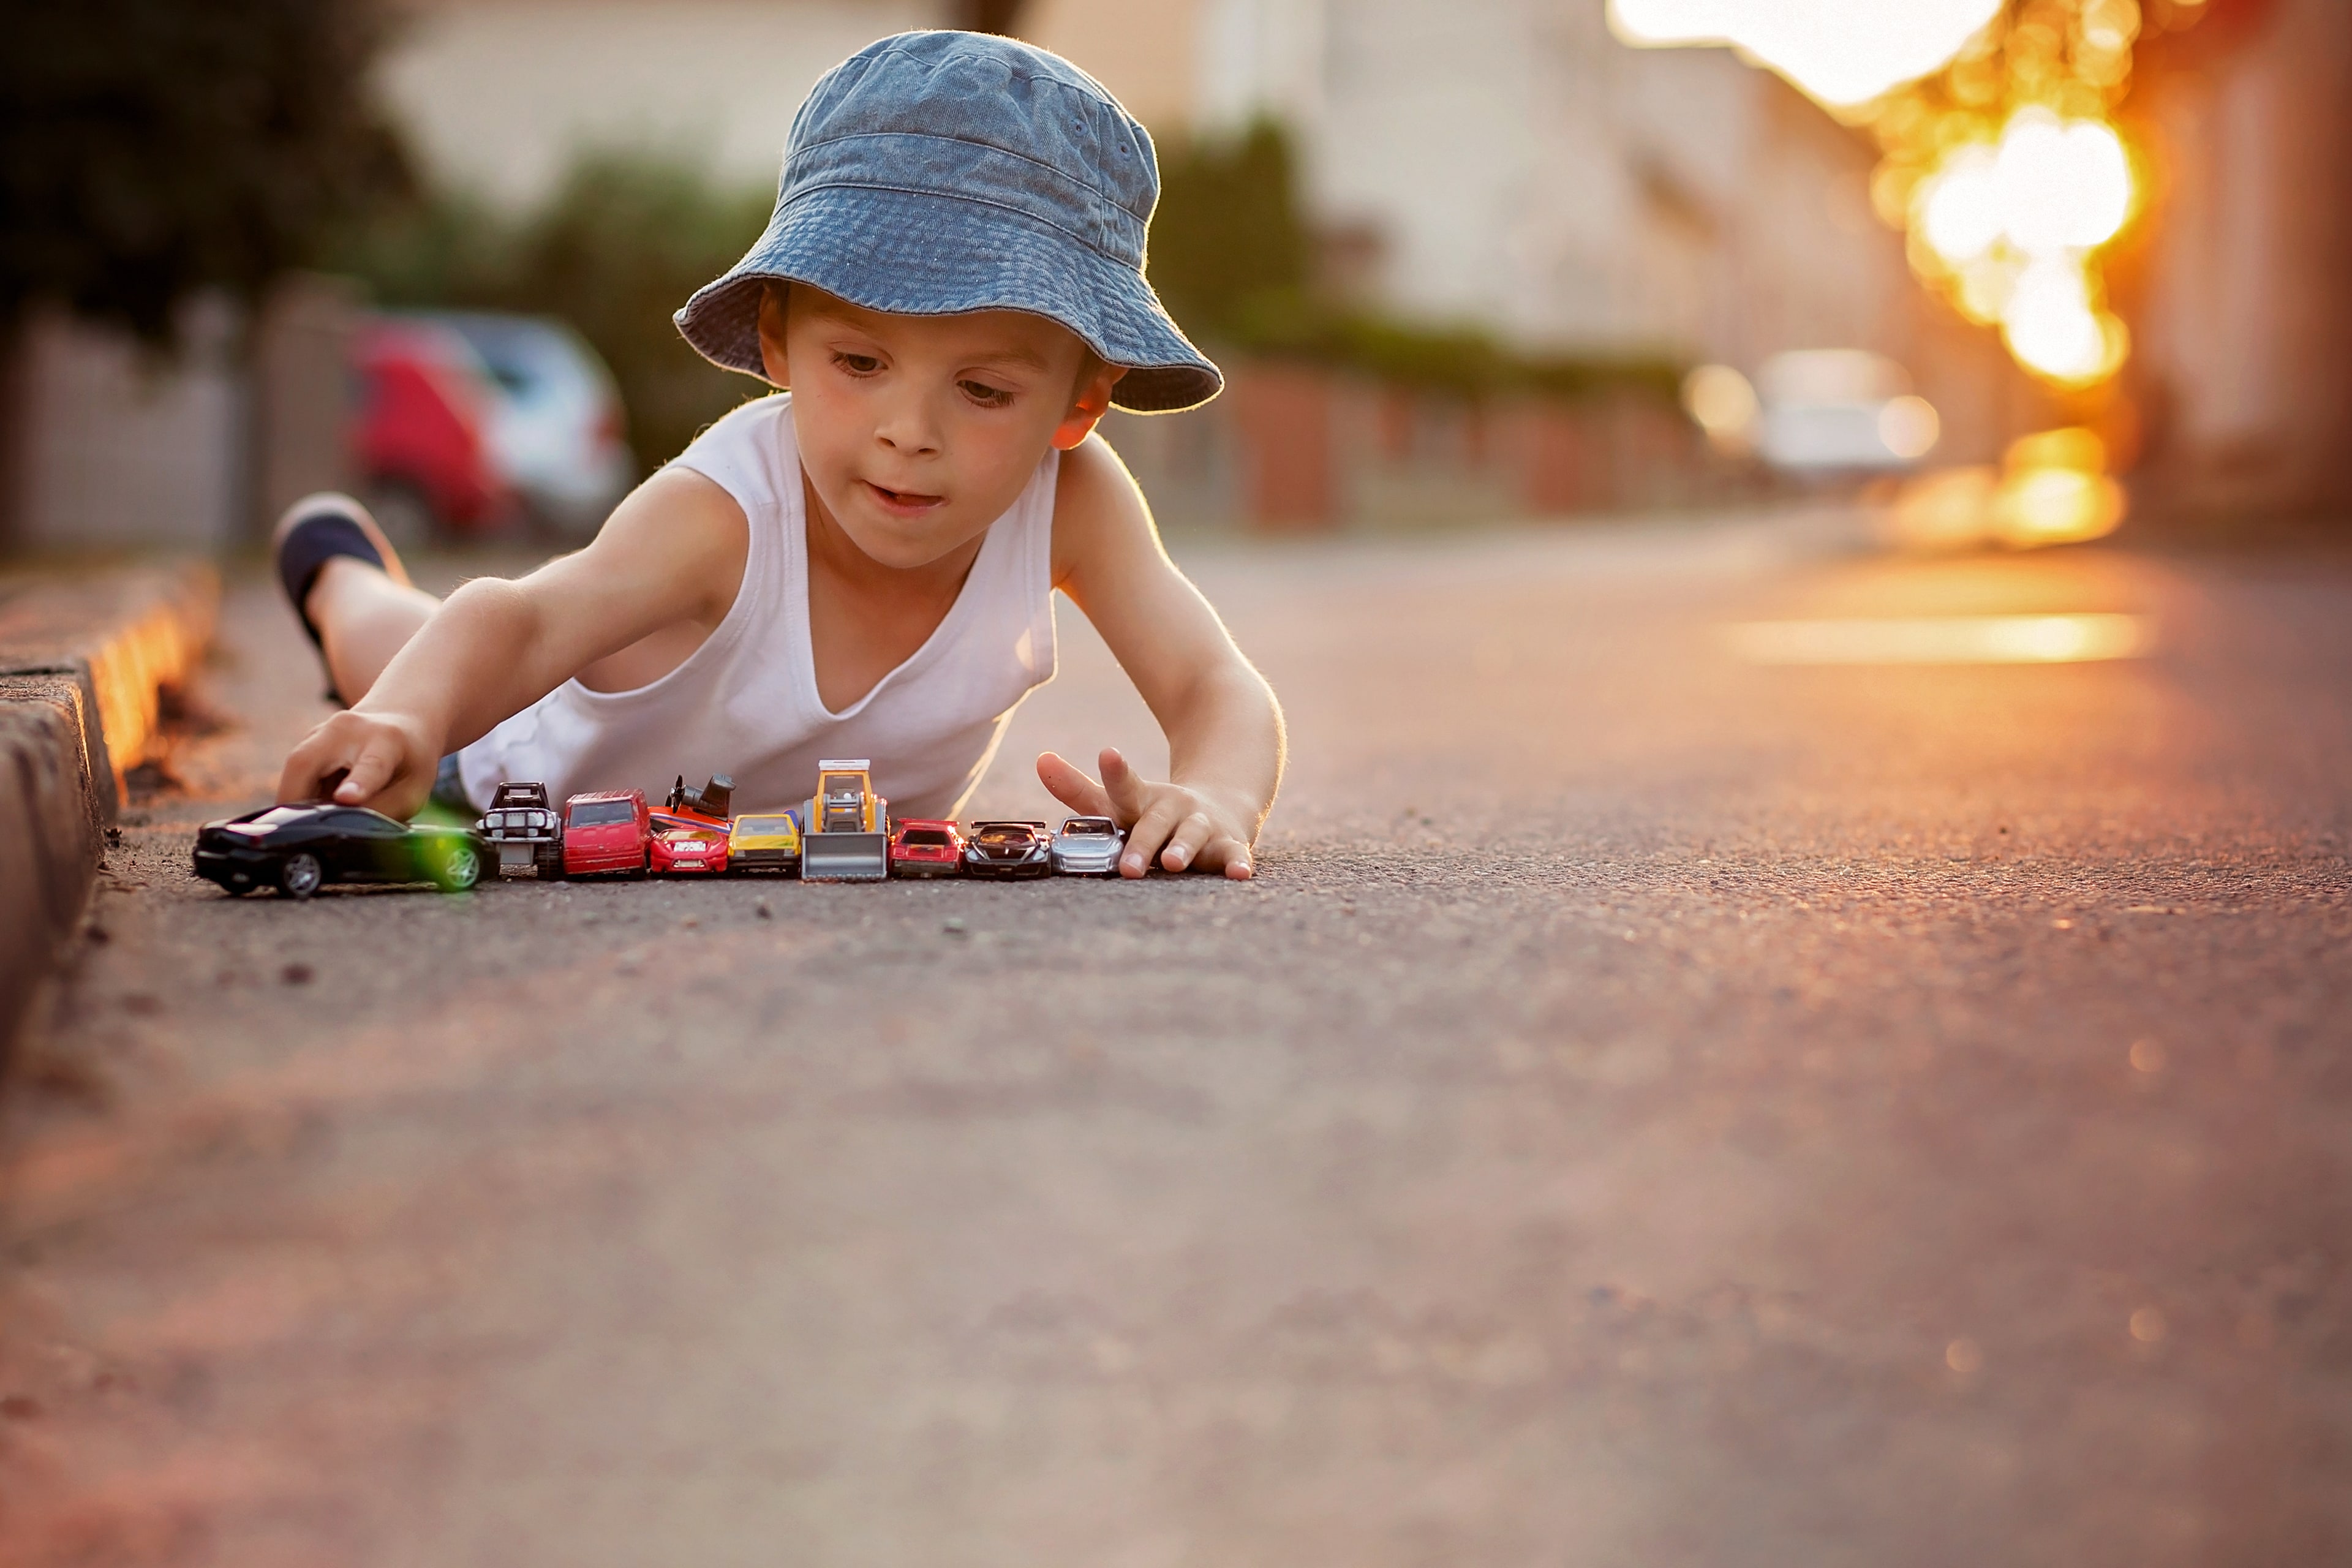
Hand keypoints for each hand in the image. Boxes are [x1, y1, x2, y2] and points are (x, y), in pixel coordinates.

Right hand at [276, 708, 440, 817]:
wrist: (400, 720)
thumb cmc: (411, 762)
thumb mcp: (411, 791)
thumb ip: (381, 812)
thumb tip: (343, 831)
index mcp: (387, 740)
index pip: (371, 765)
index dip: (358, 784)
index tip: (347, 798)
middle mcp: (348, 729)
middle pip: (305, 763)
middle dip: (294, 799)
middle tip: (299, 833)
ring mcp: (321, 730)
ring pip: (293, 770)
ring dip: (296, 800)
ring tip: (312, 819)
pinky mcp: (307, 740)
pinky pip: (294, 773)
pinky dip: (300, 794)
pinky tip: (315, 803)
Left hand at [1036, 746, 1256, 879]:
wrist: (1219, 806)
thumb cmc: (1153, 814)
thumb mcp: (1118, 803)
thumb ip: (1078, 789)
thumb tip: (1040, 759)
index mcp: (1142, 799)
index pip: (1125, 786)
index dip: (1115, 772)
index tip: (1107, 753)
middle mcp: (1173, 809)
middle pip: (1155, 823)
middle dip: (1142, 844)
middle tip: (1127, 866)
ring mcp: (1202, 825)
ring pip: (1192, 836)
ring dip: (1183, 849)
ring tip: (1172, 863)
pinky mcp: (1228, 844)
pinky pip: (1234, 855)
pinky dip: (1238, 864)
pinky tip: (1239, 874)